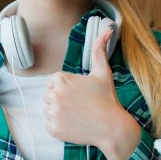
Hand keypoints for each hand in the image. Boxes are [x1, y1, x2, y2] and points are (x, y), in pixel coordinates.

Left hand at [43, 30, 140, 159]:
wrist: (112, 127)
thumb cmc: (107, 99)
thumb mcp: (103, 72)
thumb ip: (99, 50)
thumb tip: (107, 30)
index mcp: (60, 79)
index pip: (53, 83)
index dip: (67, 89)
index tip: (80, 95)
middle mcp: (53, 94)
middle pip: (49, 96)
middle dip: (61, 100)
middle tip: (80, 105)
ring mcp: (52, 113)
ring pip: (49, 111)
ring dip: (59, 113)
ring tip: (78, 115)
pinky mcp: (53, 129)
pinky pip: (50, 125)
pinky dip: (59, 126)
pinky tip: (74, 125)